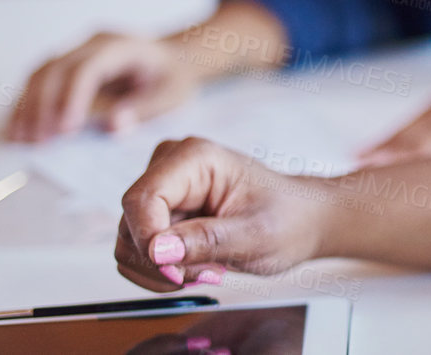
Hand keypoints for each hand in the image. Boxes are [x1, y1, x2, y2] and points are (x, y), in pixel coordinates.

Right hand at [8, 32, 200, 141]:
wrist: (174, 57)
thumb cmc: (174, 76)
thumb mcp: (172, 94)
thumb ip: (144, 109)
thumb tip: (113, 125)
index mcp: (122, 47)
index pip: (87, 69)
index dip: (71, 98)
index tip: (65, 129)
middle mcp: (95, 43)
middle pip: (57, 68)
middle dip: (42, 105)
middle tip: (36, 140)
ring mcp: (79, 49)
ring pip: (42, 72)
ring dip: (27, 104)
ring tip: (19, 138)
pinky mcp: (70, 62)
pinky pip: (42, 78)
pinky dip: (28, 102)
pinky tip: (20, 127)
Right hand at [116, 137, 327, 291]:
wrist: (301, 220)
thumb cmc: (288, 218)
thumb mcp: (256, 235)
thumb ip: (207, 241)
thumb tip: (157, 250)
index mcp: (194, 157)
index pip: (141, 200)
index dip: (149, 242)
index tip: (177, 273)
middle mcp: (170, 166)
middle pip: (130, 225)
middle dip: (163, 262)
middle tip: (210, 273)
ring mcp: (162, 189)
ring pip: (129, 244)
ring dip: (165, 270)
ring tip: (211, 268)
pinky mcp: (159, 213)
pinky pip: (138, 253)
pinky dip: (163, 271)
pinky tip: (199, 266)